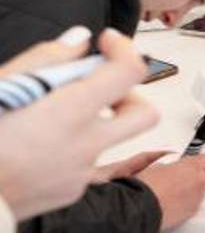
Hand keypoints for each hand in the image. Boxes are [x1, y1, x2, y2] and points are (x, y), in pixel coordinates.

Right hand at [0, 28, 158, 220]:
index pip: (129, 72)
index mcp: (69, 113)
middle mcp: (85, 145)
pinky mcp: (70, 192)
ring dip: (89, 122)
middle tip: (97, 86)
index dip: (123, 49)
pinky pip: (83, 163)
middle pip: (145, 114)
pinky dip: (68, 148)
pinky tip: (31, 148)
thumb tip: (80, 40)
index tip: (106, 42)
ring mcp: (81, 173)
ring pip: (106, 139)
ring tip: (44, 117)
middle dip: (129, 94)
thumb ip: (46, 58)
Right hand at [134, 154, 204, 229]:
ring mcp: (198, 197)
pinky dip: (189, 202)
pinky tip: (176, 202)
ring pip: (204, 190)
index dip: (200, 160)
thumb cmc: (146, 187)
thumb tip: (170, 160)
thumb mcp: (155, 164)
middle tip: (187, 176)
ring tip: (178, 191)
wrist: (142, 209)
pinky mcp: (193, 212)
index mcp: (192, 166)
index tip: (195, 162)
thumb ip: (169, 161)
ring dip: (195, 189)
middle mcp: (199, 181)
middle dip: (201, 175)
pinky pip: (196, 204)